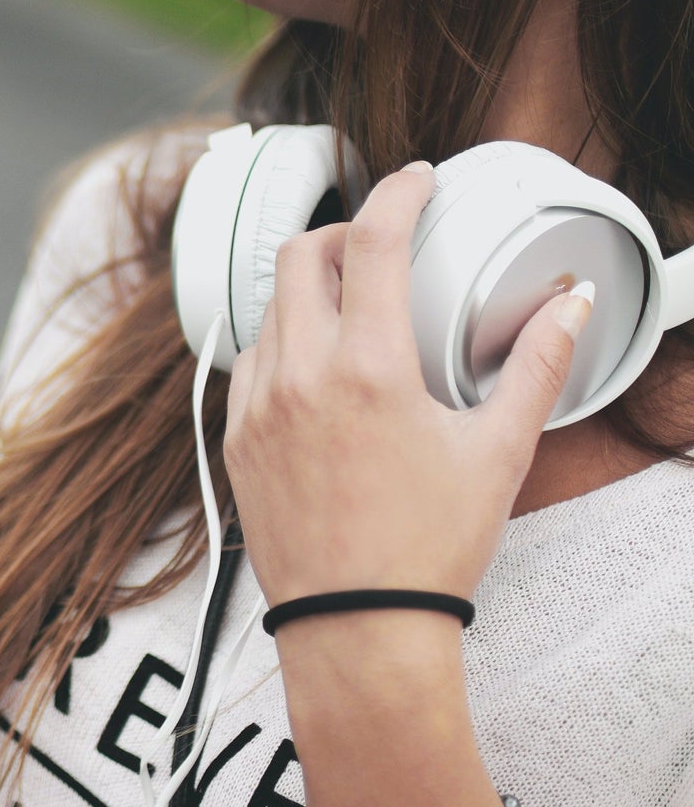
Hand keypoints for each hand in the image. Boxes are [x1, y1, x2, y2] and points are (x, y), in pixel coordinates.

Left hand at [222, 161, 594, 606]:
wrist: (357, 627)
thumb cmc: (430, 547)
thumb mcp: (498, 451)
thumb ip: (536, 366)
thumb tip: (572, 305)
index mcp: (368, 370)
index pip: (373, 241)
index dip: (397, 193)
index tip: (415, 180)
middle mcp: (300, 377)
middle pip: (301, 256)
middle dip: (342, 234)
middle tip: (380, 245)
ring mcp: (256, 408)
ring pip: (269, 309)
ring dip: (309, 290)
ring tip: (352, 308)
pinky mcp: (235, 439)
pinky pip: (249, 363)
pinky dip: (281, 343)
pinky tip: (313, 364)